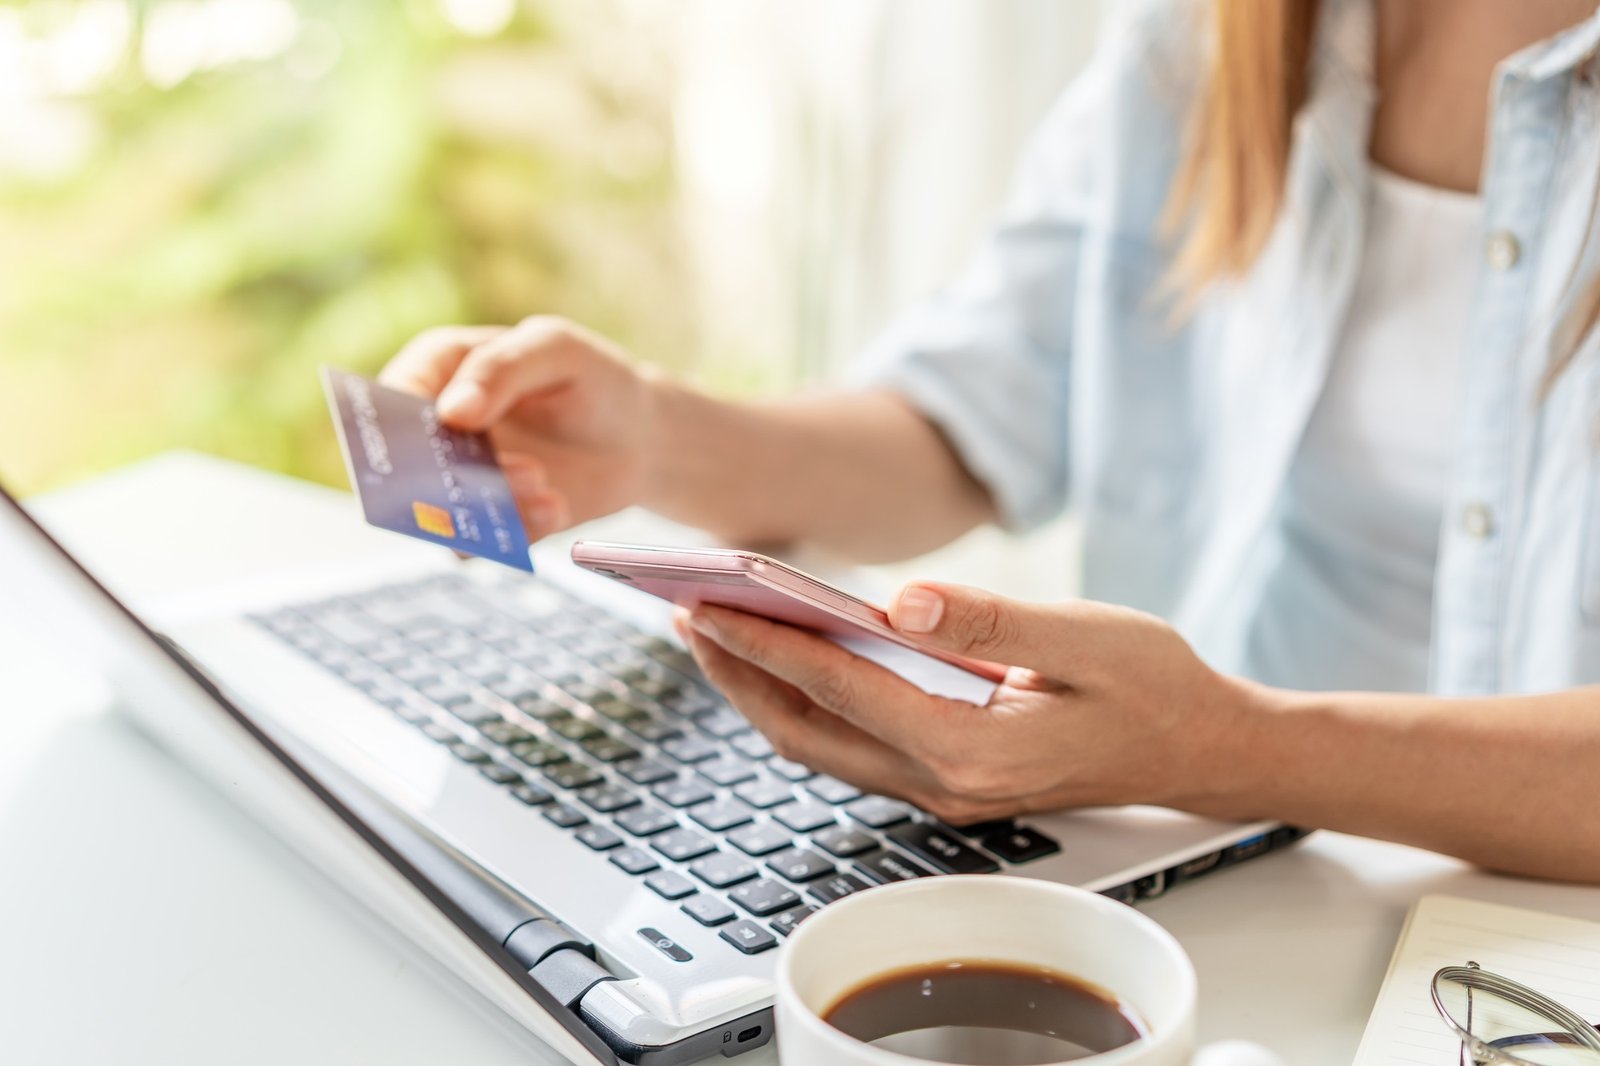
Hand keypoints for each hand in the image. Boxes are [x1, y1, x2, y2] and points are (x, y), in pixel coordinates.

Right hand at [379, 317, 664, 538]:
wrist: (638, 437)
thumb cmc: (589, 376)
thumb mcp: (555, 348)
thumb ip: (501, 368)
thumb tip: (450, 412)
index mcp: (439, 368)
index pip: (394, 394)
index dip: (402, 419)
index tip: (444, 430)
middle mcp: (437, 429)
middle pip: (408, 462)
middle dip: (446, 473)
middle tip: (502, 465)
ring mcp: (460, 478)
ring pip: (442, 509)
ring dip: (487, 505)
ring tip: (544, 482)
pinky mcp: (489, 519)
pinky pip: (482, 542)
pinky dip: (516, 533)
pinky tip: (557, 506)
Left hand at [677, 582, 1261, 823]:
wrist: (1204, 752)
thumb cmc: (1157, 688)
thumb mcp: (1088, 638)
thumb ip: (990, 620)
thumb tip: (897, 599)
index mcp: (974, 748)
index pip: (842, 688)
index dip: (768, 642)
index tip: (709, 602)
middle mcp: (946, 783)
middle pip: (809, 731)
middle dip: (740, 673)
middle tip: (685, 614)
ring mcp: (945, 790)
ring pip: (824, 745)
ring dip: (766, 692)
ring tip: (719, 633)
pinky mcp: (951, 779)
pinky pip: (855, 745)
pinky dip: (809, 703)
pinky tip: (792, 660)